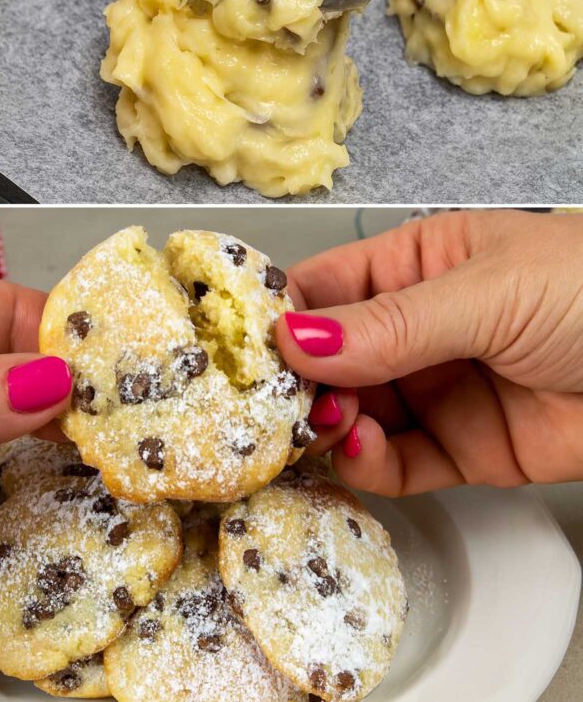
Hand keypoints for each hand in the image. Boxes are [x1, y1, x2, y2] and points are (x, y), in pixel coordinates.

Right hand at [277, 210, 582, 495]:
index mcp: (417, 264)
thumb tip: (296, 338)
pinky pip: (397, 461)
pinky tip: (358, 451)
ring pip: (355, 412)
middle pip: (331, 357)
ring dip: (328, 424)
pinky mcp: (463, 450)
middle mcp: (417, 326)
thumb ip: (391, 324)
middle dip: (296, 381)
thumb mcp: (487, 291)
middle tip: (267, 405)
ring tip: (318, 428)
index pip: (326, 287)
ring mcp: (438, 388)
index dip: (279, 315)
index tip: (239, 347)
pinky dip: (368, 463)